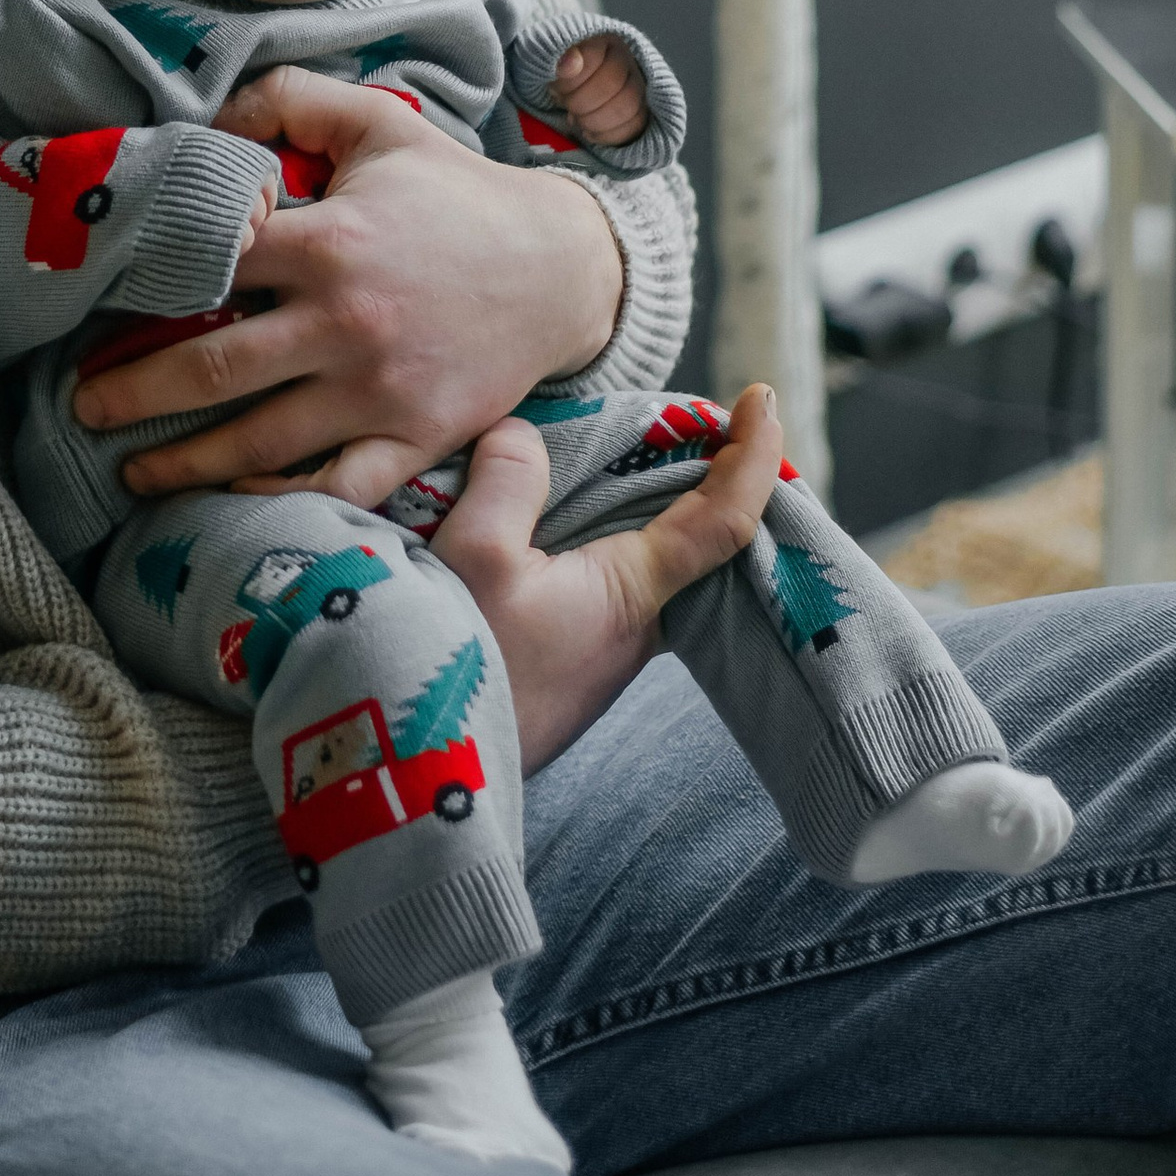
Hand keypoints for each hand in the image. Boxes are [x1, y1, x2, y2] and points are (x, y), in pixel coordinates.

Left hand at [74, 65, 624, 491]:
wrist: (563, 268)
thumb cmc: (459, 193)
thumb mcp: (380, 123)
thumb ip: (290, 99)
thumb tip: (209, 117)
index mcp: (328, 242)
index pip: (211, 266)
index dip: (148, 283)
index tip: (102, 304)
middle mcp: (345, 323)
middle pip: (211, 370)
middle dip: (132, 393)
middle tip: (83, 405)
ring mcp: (379, 391)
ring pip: (258, 442)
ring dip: (182, 462)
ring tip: (132, 468)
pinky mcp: (415, 439)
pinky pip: (335, 485)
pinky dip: (279, 500)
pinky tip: (230, 502)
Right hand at [433, 385, 783, 771]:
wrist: (415, 777)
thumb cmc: (456, 666)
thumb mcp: (473, 553)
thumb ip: (507, 478)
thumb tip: (522, 435)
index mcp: (630, 593)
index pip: (724, 519)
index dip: (754, 456)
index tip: (760, 398)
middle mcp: (631, 627)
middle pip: (694, 538)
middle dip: (703, 473)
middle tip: (689, 413)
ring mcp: (597, 652)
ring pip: (641, 563)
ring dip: (642, 507)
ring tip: (614, 452)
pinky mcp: (561, 665)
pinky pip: (600, 585)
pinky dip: (599, 538)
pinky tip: (555, 518)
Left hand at [552, 32, 647, 148]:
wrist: (575, 88)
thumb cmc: (563, 72)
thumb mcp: (552, 60)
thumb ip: (558, 57)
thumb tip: (567, 65)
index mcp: (605, 41)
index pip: (592, 58)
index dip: (570, 79)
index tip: (554, 87)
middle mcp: (627, 60)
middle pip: (611, 83)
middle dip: (580, 101)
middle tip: (566, 105)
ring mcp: (639, 86)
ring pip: (626, 106)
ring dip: (593, 120)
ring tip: (575, 119)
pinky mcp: (642, 110)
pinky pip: (635, 126)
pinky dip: (606, 135)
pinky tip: (588, 132)